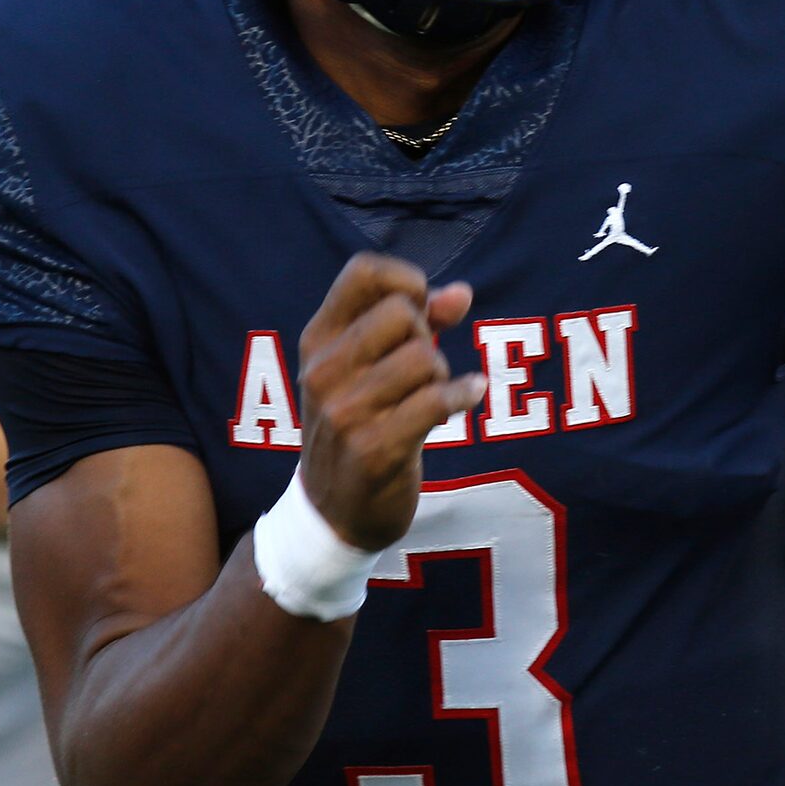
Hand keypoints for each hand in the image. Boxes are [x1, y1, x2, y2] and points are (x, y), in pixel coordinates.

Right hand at [295, 253, 484, 550]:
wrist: (334, 512)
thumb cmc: (360, 426)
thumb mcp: (374, 368)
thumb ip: (420, 324)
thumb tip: (461, 293)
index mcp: (318, 340)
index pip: (362, 273)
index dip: (406, 280)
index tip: (423, 309)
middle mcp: (323, 370)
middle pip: (400, 313)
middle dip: (426, 336)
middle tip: (421, 369)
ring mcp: (344, 411)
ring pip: (422, 358)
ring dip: (440, 376)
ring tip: (428, 397)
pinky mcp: (372, 449)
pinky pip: (435, 400)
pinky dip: (461, 396)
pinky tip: (466, 398)